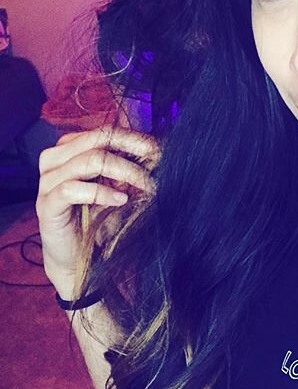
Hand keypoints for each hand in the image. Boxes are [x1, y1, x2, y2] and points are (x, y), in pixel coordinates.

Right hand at [36, 126, 160, 296]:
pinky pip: (72, 189)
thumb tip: (157, 154)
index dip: (133, 138)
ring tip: (145, 186)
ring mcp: (48, 181)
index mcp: (70, 150)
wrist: (77, 257)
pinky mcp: (47, 204)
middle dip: (132, 148)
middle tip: (157, 160)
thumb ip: (127, 170)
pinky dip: (101, 192)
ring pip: (88, 161)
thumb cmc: (97, 220)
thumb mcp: (117, 189)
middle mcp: (55, 160)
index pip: (103, 131)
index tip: (159, 149)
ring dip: (124, 172)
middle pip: (97, 140)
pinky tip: (120, 200)